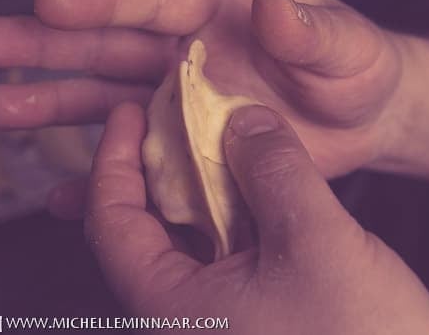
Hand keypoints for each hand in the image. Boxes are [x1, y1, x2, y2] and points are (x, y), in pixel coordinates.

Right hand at [0, 0, 404, 216]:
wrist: (362, 119)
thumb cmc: (354, 69)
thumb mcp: (346, 45)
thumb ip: (310, 30)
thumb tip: (272, 9)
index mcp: (213, 13)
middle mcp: (182, 55)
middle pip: (100, 45)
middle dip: (40, 46)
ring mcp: (176, 104)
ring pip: (101, 101)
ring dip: (50, 107)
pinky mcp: (184, 150)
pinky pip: (131, 164)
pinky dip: (99, 180)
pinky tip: (65, 192)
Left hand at [85, 102, 428, 333]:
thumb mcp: (317, 244)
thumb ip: (276, 173)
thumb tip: (245, 121)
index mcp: (170, 305)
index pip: (111, 220)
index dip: (113, 158)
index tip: (129, 114)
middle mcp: (182, 313)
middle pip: (142, 224)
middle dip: (154, 164)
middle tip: (170, 116)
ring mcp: (217, 314)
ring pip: (186, 235)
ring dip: (198, 183)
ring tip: (212, 136)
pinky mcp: (250, 312)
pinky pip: (223, 249)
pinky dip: (230, 208)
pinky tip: (253, 180)